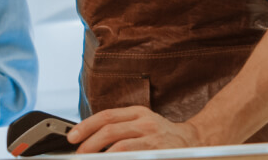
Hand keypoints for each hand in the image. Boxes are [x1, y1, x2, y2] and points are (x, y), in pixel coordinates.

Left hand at [67, 106, 202, 152]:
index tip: (73, 137)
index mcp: (138, 113)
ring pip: (120, 147)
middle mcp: (145, 123)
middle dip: (89, 144)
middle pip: (109, 131)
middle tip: (79, 155)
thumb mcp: (142, 123)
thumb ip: (120, 127)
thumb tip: (90, 139)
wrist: (195, 143)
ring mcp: (153, 139)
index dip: (86, 126)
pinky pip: (133, 158)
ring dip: (101, 156)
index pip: (106, 116)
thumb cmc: (162, 136)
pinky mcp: (158, 153)